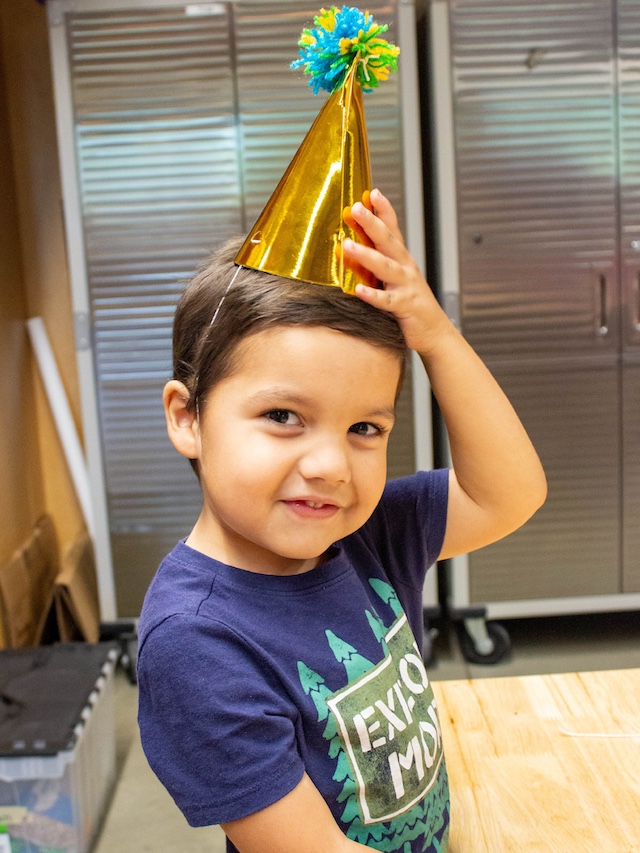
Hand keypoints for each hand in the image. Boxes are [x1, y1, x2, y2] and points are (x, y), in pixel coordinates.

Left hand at [342, 189, 451, 355]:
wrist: (434, 331)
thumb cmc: (409, 303)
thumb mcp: (393, 278)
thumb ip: (376, 262)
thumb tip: (348, 247)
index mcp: (402, 259)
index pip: (392, 229)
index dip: (383, 210)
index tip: (371, 192)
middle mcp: (405, 268)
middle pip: (388, 241)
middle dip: (372, 223)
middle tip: (355, 208)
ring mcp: (406, 287)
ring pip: (386, 267)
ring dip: (366, 255)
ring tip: (347, 246)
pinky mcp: (405, 308)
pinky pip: (387, 301)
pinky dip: (373, 295)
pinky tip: (358, 290)